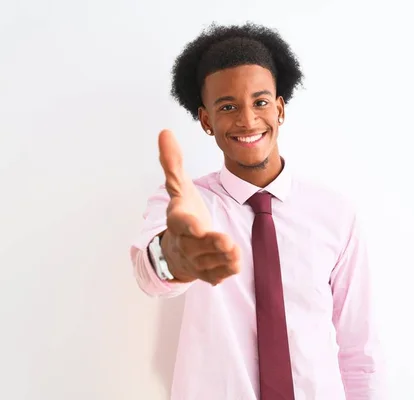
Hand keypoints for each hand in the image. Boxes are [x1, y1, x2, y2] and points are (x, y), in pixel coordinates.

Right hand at [157, 129, 240, 285]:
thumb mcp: (179, 189)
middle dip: (211, 244)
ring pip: (208, 262)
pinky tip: (235, 264)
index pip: (181, 222)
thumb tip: (165, 132)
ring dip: (222, 259)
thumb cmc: (183, 215)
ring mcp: (195, 259)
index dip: (188, 225)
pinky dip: (224, 272)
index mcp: (179, 220)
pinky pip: (215, 275)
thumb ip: (173, 163)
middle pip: (197, 245)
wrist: (177, 249)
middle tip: (227, 242)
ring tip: (235, 253)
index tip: (197, 226)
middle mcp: (185, 242)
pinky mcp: (206, 273)